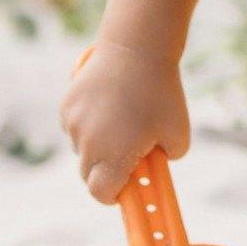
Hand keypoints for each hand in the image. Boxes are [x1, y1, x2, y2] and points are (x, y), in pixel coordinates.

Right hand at [62, 40, 190, 202]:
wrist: (136, 49)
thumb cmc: (161, 93)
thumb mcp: (178, 134)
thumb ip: (167, 159)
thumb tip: (154, 165)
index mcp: (113, 157)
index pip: (102, 193)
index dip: (114, 196)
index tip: (124, 191)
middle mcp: (87, 144)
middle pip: (89, 174)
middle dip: (106, 172)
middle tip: (127, 158)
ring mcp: (73, 123)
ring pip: (82, 148)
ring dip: (97, 146)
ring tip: (122, 123)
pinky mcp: (67, 104)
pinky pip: (75, 126)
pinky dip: (88, 124)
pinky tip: (108, 106)